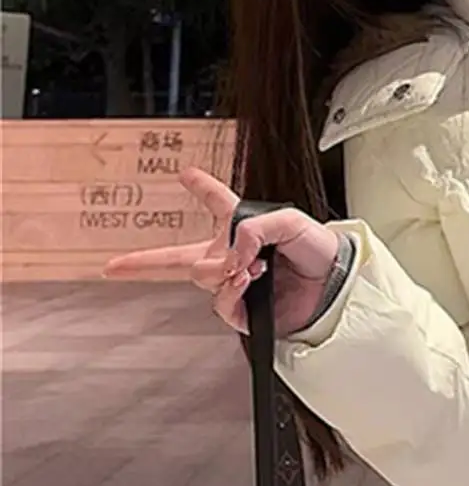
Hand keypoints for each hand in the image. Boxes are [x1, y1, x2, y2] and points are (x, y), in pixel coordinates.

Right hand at [102, 166, 340, 336]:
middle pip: (179, 258)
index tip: (185, 173)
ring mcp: (236, 285)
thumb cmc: (321, 249)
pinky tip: (244, 279)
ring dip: (220, 270)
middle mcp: (234, 256)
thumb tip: (230, 252)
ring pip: (202, 278)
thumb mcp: (288, 221)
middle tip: (114, 265)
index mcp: (244, 227)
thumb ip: (251, 227)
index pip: (216, 202)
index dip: (200, 187)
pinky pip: (221, 302)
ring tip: (244, 266)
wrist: (337, 283)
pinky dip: (230, 290)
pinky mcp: (245, 311)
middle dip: (142, 262)